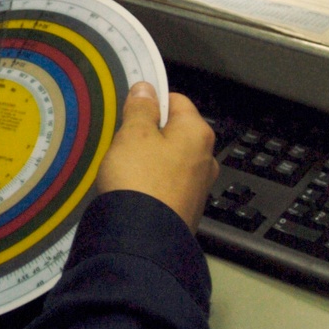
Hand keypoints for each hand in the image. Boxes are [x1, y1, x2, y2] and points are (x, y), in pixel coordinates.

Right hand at [95, 82, 218, 233]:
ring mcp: (198, 187)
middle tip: (124, 143)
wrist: (141, 238)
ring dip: (149, 161)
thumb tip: (146, 90)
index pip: (176, 101)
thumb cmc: (140, 179)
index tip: (130, 111)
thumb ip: (140, 108)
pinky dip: (151, 184)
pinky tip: (133, 191)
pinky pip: (167, 186)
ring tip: (125, 169)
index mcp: (197, 133)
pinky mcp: (186, 210)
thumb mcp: (133, 134)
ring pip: (170, 161)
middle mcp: (205, 159)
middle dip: (149, 135)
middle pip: (174, 133)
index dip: (151, 103)